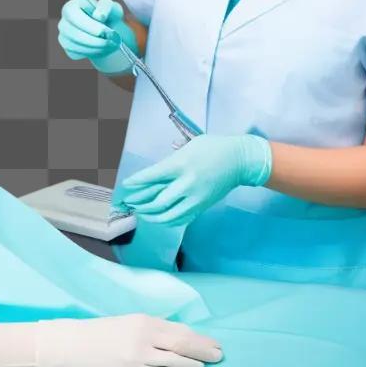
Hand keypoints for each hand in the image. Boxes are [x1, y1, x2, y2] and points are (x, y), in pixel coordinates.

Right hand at [36, 313, 222, 366]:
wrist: (71, 345)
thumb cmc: (98, 334)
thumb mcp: (126, 323)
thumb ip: (149, 329)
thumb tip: (176, 337)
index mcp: (143, 321)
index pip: (179, 330)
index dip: (200, 338)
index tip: (214, 343)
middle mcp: (144, 336)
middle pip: (183, 343)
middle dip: (204, 350)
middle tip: (219, 356)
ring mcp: (139, 356)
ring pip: (175, 360)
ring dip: (193, 363)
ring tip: (205, 366)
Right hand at [57, 0, 138, 74]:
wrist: (109, 34)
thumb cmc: (109, 17)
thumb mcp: (112, 8)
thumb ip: (106, 6)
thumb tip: (98, 15)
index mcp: (72, 6)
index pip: (72, 14)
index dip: (87, 24)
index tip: (103, 31)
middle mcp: (64, 20)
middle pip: (72, 32)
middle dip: (93, 39)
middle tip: (110, 40)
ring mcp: (64, 35)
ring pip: (74, 45)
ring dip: (95, 47)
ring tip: (109, 43)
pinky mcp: (68, 48)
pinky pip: (76, 53)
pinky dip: (92, 52)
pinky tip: (101, 47)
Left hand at [113, 134, 272, 226]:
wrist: (239, 161)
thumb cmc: (212, 148)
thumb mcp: (189, 145)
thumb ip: (171, 159)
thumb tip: (153, 173)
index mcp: (181, 165)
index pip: (152, 176)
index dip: (136, 182)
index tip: (126, 185)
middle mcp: (187, 184)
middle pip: (158, 201)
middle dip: (141, 204)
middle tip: (130, 203)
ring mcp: (195, 198)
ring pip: (168, 215)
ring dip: (152, 217)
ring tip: (142, 214)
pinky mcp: (202, 207)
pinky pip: (181, 219)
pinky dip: (167, 221)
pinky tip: (159, 219)